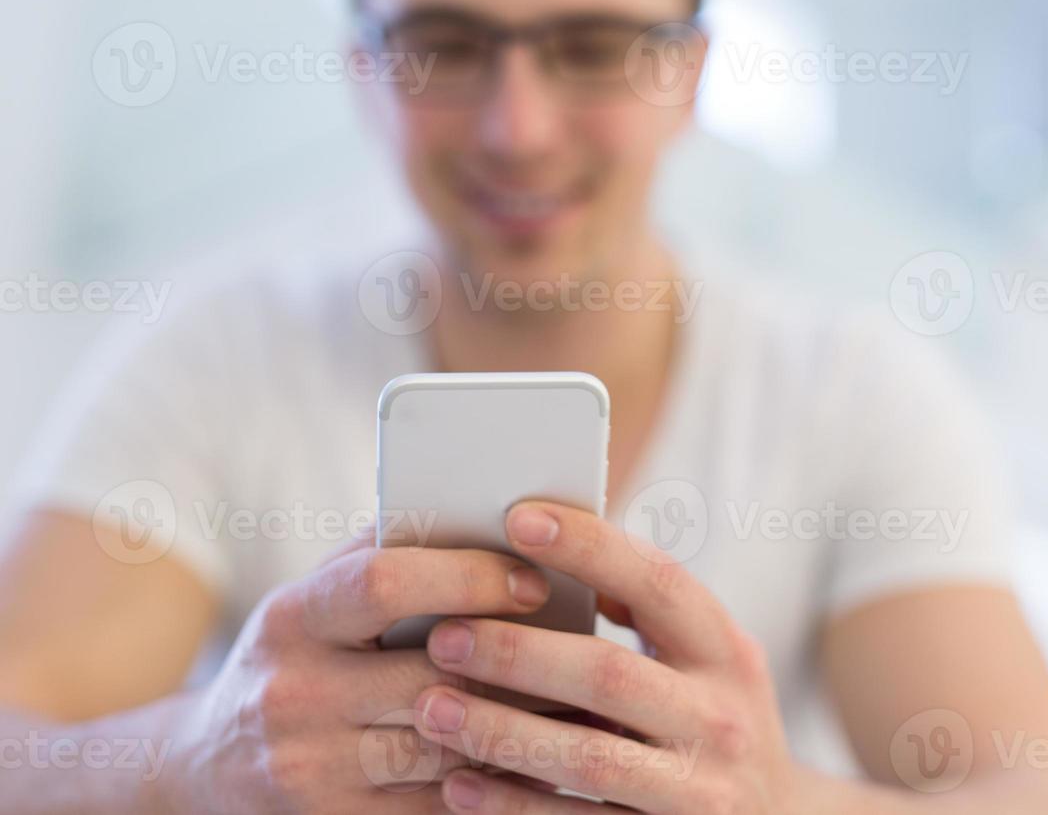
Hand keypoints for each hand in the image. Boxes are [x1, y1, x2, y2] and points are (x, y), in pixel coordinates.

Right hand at [160, 535, 554, 813]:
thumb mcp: (316, 597)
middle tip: (592, 653)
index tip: (535, 581)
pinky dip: (497, 788)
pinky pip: (437, 809)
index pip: (383, 581)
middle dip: (520, 664)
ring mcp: (310, 770)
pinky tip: (544, 769)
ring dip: (523, 730)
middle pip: (431, 674)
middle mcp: (292, 694)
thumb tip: (487, 511)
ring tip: (587, 710)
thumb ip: (386, 553)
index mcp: (292, 617)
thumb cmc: (296, 656)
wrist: (205, 767)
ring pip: (445, 748)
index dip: (468, 576)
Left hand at [414, 502, 823, 813]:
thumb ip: (648, 615)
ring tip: (431, 706)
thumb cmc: (711, 722)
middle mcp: (721, 717)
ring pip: (586, 755)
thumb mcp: (707, 662)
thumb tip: (551, 542)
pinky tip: (458, 786)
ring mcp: (699, 790)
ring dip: (500, 729)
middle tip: (444, 634)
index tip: (517, 518)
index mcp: (727, 651)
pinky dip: (514, 804)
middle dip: (518, 651)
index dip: (589, 546)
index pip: (657, 582)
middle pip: (609, 673)